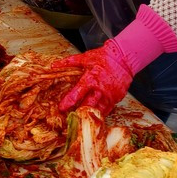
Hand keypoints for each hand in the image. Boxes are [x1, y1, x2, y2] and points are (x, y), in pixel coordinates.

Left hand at [53, 5, 176, 113]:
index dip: (68, 102)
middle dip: (77, 113)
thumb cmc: (103, 57)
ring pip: (98, 110)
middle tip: (69, 118)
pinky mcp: (116, 98)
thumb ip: (68, 62)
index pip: (77, 94)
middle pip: (87, 106)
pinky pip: (107, 110)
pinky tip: (93, 116)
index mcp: (90, 79)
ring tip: (80, 119)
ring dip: (88, 115)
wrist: (123, 58)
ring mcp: (110, 95)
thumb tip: (53, 65)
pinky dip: (99, 113)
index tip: (61, 108)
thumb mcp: (84, 58)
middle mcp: (100, 89)